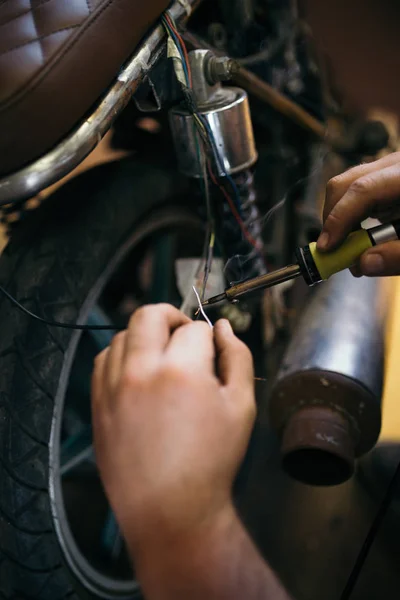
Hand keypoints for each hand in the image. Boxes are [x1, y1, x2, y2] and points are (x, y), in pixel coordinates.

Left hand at [91, 304, 254, 554]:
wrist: (171, 508)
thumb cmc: (212, 459)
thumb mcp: (241, 406)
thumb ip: (238, 357)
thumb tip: (224, 328)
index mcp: (181, 369)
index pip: (195, 328)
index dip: (209, 340)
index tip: (212, 358)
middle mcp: (141, 370)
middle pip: (150, 314)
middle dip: (172, 318)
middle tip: (185, 339)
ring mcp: (113, 386)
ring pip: (124, 334)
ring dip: (146, 337)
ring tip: (162, 361)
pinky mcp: (97, 402)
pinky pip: (104, 361)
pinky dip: (122, 357)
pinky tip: (138, 375)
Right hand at [317, 151, 399, 276]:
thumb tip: (364, 264)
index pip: (362, 190)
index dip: (339, 220)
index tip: (328, 248)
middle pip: (348, 182)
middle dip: (334, 218)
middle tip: (336, 252)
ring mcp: (395, 166)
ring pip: (351, 185)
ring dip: (344, 218)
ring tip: (353, 249)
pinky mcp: (393, 176)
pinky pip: (363, 190)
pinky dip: (357, 215)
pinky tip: (366, 237)